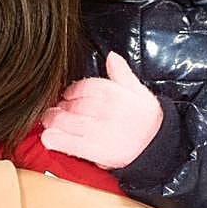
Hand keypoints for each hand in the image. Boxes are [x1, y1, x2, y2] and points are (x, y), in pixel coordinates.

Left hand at [41, 52, 162, 168]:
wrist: (155, 150)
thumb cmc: (146, 122)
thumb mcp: (140, 93)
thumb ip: (123, 74)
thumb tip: (112, 56)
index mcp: (114, 94)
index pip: (83, 86)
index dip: (72, 91)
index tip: (69, 96)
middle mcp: (103, 110)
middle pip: (69, 103)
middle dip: (61, 106)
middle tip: (59, 110)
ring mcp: (95, 130)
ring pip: (61, 120)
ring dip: (52, 120)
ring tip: (52, 121)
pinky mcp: (90, 149)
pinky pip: (61, 140)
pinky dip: (52, 137)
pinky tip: (51, 136)